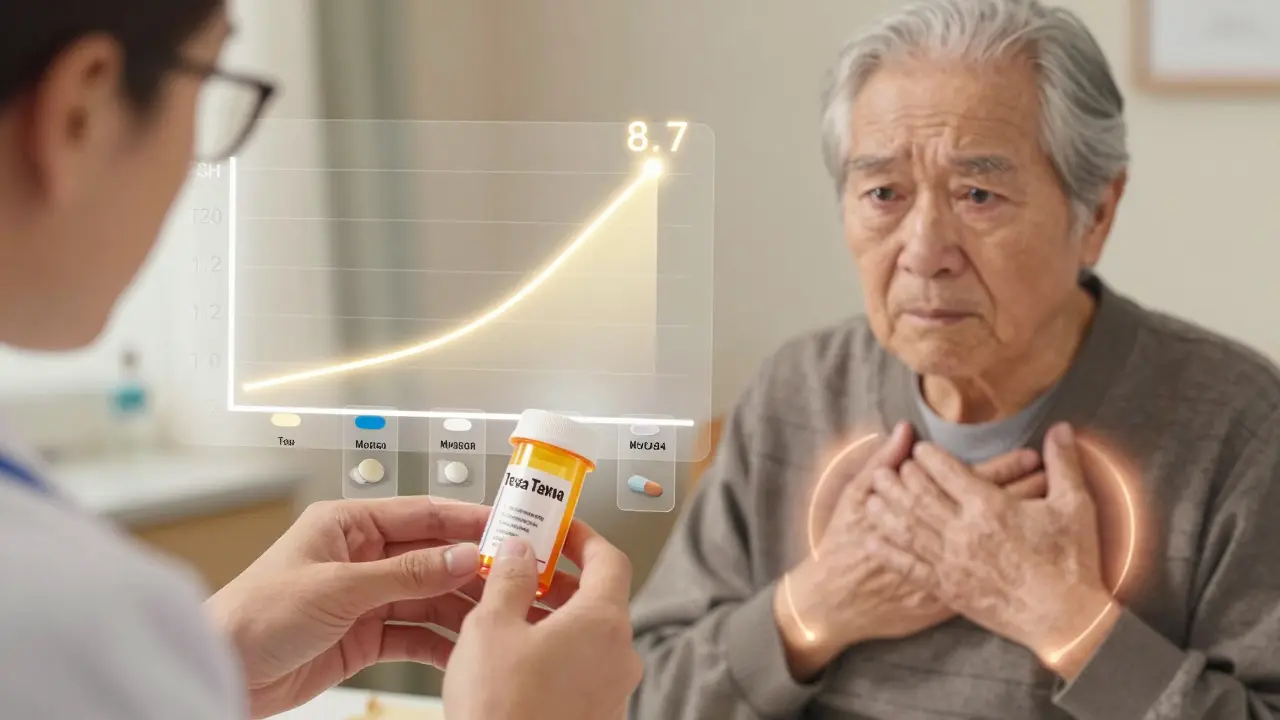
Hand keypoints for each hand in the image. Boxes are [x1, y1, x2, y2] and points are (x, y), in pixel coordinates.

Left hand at [205, 497, 578, 717]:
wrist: (223, 671)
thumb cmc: (254, 614)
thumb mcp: (338, 587)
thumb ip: (406, 573)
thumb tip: (462, 556)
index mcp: (348, 524)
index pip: (422, 514)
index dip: (466, 519)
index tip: (506, 527)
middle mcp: (361, 556)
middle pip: (431, 556)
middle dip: (471, 567)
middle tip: (515, 575)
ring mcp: (365, 597)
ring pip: (428, 596)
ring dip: (460, 606)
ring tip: (497, 614)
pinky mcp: (364, 635)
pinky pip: (414, 633)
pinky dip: (439, 641)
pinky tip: (464, 645)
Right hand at [445, 528, 641, 719]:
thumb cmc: (503, 710)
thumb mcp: (492, 627)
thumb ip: (511, 579)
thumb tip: (521, 552)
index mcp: (604, 621)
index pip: (610, 558)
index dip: (582, 538)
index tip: (559, 529)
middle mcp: (620, 655)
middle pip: (598, 599)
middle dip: (557, 582)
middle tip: (522, 572)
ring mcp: (613, 691)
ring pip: (588, 638)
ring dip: (553, 621)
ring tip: (508, 619)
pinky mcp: (597, 718)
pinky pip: (581, 672)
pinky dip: (555, 656)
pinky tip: (515, 663)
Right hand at [775, 422, 1045, 680]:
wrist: (837, 601)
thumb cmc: (842, 546)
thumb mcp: (854, 498)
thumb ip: (879, 463)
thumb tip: (904, 430)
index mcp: (924, 509)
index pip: (974, 479)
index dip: (1004, 467)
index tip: (1031, 455)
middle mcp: (943, 538)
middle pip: (995, 506)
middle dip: (1025, 488)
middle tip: (1053, 472)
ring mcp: (949, 568)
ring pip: (999, 539)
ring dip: (1025, 519)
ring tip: (1052, 502)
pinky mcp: (949, 594)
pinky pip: (991, 570)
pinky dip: (1012, 559)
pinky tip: (1030, 547)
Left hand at [863, 423, 1116, 676]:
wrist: (1065, 619)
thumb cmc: (1072, 561)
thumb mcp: (1075, 506)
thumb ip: (1064, 464)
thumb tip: (1060, 427)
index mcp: (990, 506)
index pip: (947, 472)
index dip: (928, 458)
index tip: (917, 450)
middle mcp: (964, 531)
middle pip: (919, 497)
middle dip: (898, 480)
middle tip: (885, 470)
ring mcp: (952, 562)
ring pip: (907, 528)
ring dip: (886, 510)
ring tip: (870, 496)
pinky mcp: (948, 589)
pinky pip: (909, 566)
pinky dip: (888, 551)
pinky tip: (871, 540)